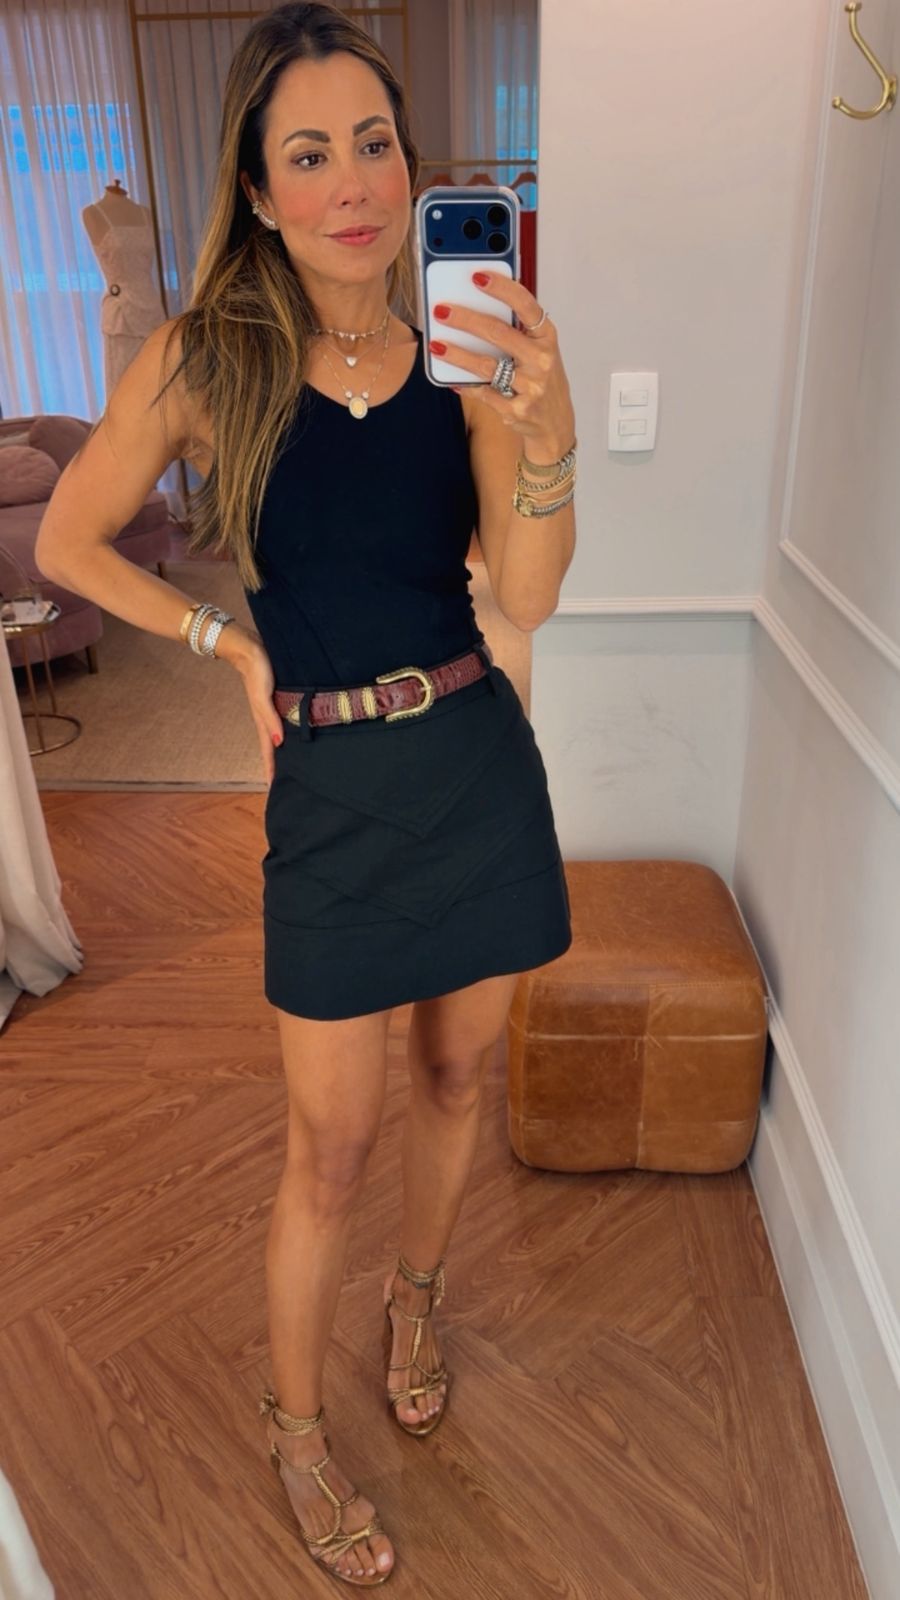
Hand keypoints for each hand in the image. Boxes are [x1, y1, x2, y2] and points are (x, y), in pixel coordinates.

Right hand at [228, 634, 283, 784]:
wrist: (248, 646)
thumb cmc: (256, 669)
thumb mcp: (263, 695)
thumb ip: (270, 718)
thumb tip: (279, 743)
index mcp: (263, 720)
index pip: (269, 751)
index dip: (271, 770)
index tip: (274, 789)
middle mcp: (268, 717)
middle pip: (274, 747)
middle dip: (278, 765)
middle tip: (288, 783)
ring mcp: (272, 708)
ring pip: (279, 735)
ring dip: (285, 750)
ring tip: (293, 764)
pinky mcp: (278, 698)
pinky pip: (284, 721)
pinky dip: (288, 732)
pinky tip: (294, 733)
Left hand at [429, 272, 574, 455]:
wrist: (555, 424)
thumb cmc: (541, 378)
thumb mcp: (538, 351)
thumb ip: (517, 331)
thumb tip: (476, 304)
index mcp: (547, 338)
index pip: (526, 306)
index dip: (502, 288)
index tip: (477, 276)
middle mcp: (542, 360)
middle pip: (498, 333)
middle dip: (465, 319)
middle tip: (442, 311)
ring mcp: (531, 387)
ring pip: (486, 365)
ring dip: (457, 354)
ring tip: (436, 345)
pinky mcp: (517, 411)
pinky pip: (483, 392)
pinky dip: (465, 384)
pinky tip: (451, 378)